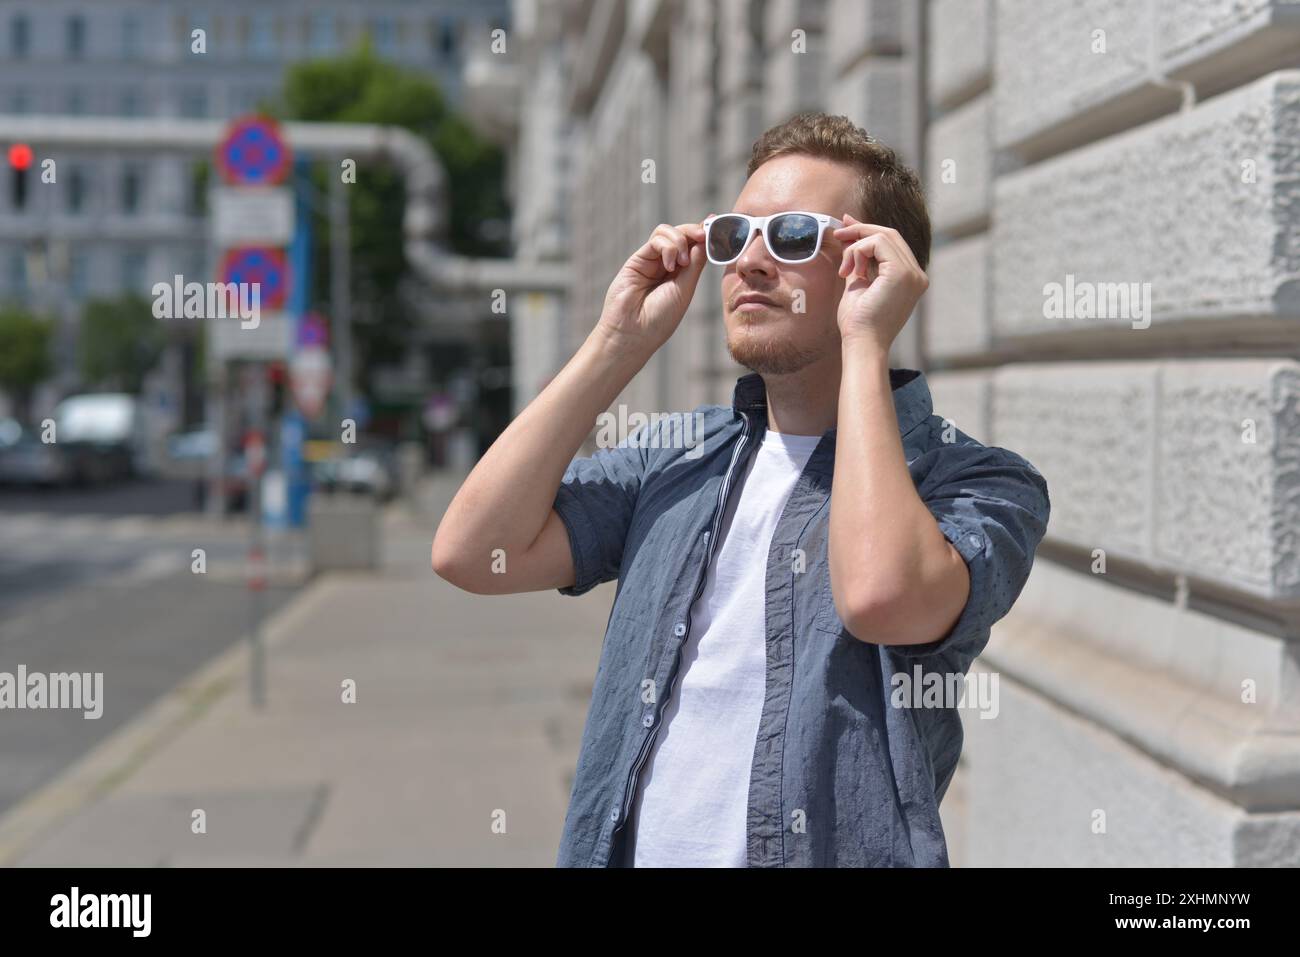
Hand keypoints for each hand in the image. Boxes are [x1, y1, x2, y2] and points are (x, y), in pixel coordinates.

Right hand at [596, 221, 707, 354]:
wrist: (634, 332)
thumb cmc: (660, 318)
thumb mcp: (685, 288)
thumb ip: (695, 263)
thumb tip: (707, 238)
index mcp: (681, 274)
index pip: (694, 246)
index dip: (706, 234)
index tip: (718, 225)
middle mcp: (665, 265)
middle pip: (682, 234)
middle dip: (695, 231)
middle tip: (704, 236)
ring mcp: (651, 261)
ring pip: (667, 232)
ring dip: (680, 240)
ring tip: (682, 262)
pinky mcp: (638, 259)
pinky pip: (656, 240)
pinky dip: (668, 247)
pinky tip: (668, 266)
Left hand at [833, 213, 928, 352]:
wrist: (862, 344)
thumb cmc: (858, 323)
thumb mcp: (858, 284)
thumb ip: (859, 261)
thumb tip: (850, 236)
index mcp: (910, 278)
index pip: (892, 243)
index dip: (868, 231)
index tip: (846, 227)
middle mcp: (917, 274)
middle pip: (890, 234)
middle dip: (861, 230)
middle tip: (838, 233)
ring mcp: (912, 273)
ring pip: (883, 236)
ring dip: (856, 246)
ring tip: (844, 269)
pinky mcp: (901, 272)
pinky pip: (877, 243)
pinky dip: (858, 251)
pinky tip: (850, 272)